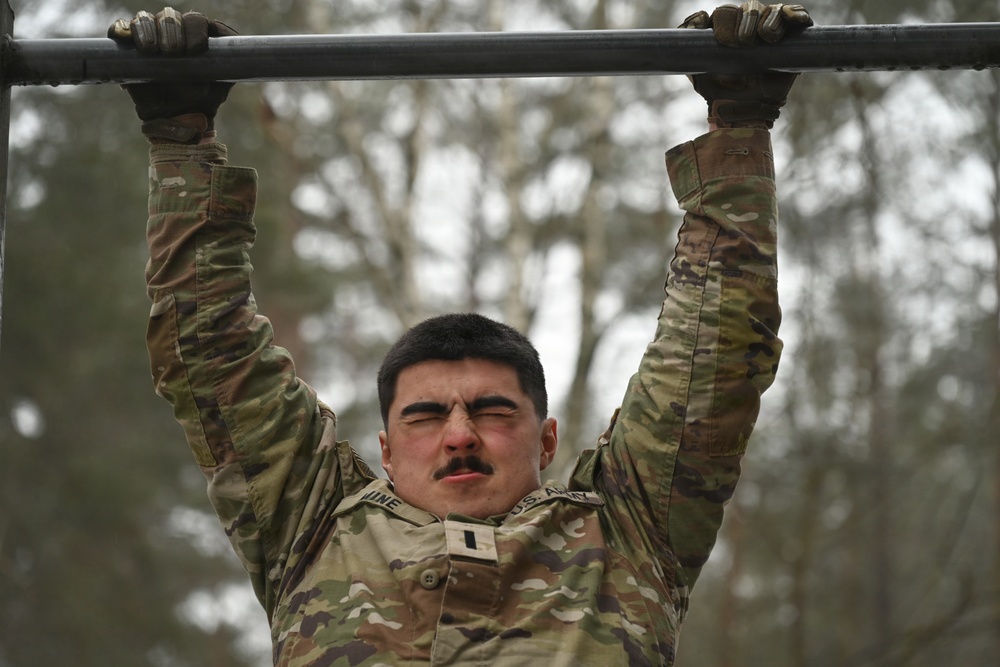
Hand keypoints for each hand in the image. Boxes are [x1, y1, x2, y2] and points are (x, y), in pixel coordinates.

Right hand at [108, 7, 236, 141]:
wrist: (179, 118)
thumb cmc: (203, 98)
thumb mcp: (221, 83)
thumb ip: (226, 67)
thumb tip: (228, 53)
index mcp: (197, 34)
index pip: (196, 21)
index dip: (195, 30)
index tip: (195, 49)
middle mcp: (173, 30)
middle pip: (170, 16)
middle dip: (172, 30)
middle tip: (173, 51)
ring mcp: (150, 35)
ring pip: (145, 19)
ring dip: (147, 29)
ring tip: (151, 49)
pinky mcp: (128, 47)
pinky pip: (121, 29)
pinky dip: (121, 30)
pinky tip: (124, 37)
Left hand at [679, 2, 812, 128]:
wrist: (743, 112)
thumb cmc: (719, 93)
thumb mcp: (697, 71)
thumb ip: (689, 48)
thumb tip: (697, 19)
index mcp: (726, 29)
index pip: (726, 12)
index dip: (724, 19)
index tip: (722, 39)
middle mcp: (750, 26)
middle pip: (750, 7)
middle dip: (746, 19)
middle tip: (743, 42)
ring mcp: (772, 30)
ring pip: (773, 10)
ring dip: (769, 18)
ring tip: (765, 36)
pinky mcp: (794, 39)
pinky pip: (798, 16)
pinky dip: (796, 13)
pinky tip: (792, 20)